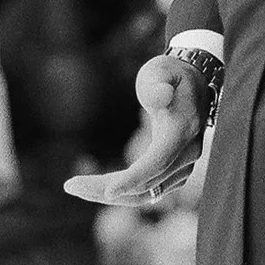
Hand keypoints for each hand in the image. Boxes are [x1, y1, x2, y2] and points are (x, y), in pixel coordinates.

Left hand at [63, 54, 208, 208]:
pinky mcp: (175, 174)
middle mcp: (188, 153)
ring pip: (145, 194)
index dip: (133, 179)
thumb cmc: (169, 74)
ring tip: (76, 187)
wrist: (193, 83)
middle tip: (70, 186)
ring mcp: (184, 167)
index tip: (107, 192)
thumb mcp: (161, 70)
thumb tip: (161, 96)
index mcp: (184, 129)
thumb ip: (158, 83)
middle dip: (106, 189)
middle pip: (146, 183)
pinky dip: (122, 192)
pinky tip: (96, 187)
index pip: (158, 161)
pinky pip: (147, 191)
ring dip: (110, 194)